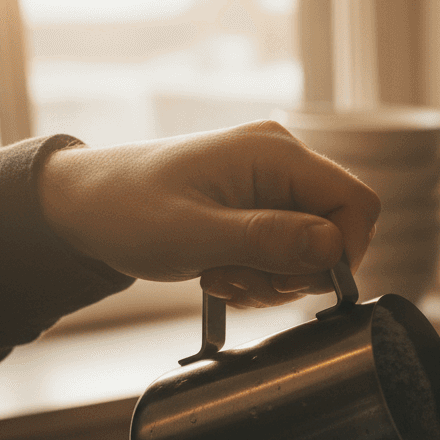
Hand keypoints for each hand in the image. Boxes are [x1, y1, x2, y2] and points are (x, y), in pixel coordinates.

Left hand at [37, 121, 379, 306]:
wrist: (83, 208)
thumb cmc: (127, 210)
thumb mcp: (196, 234)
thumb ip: (267, 239)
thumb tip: (332, 247)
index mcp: (275, 154)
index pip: (356, 203)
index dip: (345, 252)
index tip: (301, 284)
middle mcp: (282, 165)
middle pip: (337, 233)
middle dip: (299, 274)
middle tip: (247, 285)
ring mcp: (271, 189)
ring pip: (312, 253)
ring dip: (274, 282)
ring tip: (223, 279)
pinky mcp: (259, 213)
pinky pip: (287, 257)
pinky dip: (261, 280)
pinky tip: (223, 277)